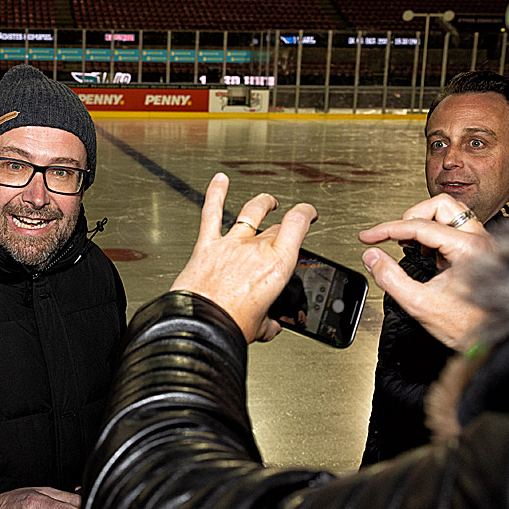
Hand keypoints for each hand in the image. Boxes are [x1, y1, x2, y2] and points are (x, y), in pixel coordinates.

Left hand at [171, 173, 316, 342]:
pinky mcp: (206, 246)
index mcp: (276, 265)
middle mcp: (255, 249)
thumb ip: (269, 322)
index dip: (306, 213)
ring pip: (250, 212)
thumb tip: (271, 325)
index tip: (308, 213)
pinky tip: (219, 181)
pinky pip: (211, 213)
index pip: (297, 224)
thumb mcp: (261, 326)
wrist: (200, 326)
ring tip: (267, 201)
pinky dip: (215, 194)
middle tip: (286, 225)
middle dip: (283, 225)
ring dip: (261, 203)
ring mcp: (230, 244)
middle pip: (274, 226)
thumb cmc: (230, 325)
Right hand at [359, 194, 492, 349]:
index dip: (387, 229)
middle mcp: (478, 239)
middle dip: (411, 218)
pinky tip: (426, 255)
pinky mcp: (477, 251)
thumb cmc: (469, 326)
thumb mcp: (420, 304)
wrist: (493, 340)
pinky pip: (452, 229)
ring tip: (410, 246)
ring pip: (448, 213)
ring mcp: (480, 244)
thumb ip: (390, 278)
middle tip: (395, 237)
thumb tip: (372, 258)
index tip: (369, 237)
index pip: (418, 225)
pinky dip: (433, 236)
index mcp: (468, 247)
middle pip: (439, 205)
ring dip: (424, 225)